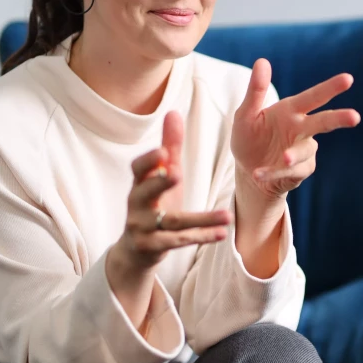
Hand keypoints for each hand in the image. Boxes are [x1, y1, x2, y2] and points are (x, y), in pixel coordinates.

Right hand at [111, 111, 231, 274]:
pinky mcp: (151, 247)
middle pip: (145, 193)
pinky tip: (222, 233)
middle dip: (160, 183)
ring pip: (173, 222)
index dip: (148, 160)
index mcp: (138, 184)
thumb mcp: (161, 177)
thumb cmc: (153, 205)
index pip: (137, 169)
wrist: (134, 250)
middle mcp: (136, 204)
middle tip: (177, 173)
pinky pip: (179, 241)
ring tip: (228, 215)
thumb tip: (173, 112)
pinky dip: (202, 237)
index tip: (163, 151)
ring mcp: (142, 228)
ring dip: (202, 219)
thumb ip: (169, 147)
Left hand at [231, 59, 360, 198]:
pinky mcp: (299, 172)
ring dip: (294, 155)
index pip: (313, 97)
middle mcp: (301, 129)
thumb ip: (256, 91)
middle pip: (323, 122)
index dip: (330, 88)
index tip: (348, 79)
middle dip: (339, 119)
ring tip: (283, 158)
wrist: (246, 170)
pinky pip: (288, 172)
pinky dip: (272, 172)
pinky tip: (257, 173)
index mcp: (291, 111)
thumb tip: (262, 61)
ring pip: (305, 151)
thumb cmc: (249, 137)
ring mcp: (302, 151)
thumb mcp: (246, 114)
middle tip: (355, 117)